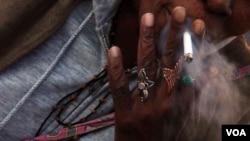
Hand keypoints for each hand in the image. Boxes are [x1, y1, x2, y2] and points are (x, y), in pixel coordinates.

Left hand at [108, 7, 204, 140]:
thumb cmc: (163, 136)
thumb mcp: (182, 116)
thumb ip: (192, 96)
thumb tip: (207, 73)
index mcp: (179, 103)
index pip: (188, 68)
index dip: (193, 45)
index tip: (197, 25)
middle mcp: (164, 102)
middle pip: (168, 62)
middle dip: (173, 35)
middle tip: (176, 11)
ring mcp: (143, 107)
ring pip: (146, 69)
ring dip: (148, 42)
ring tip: (148, 18)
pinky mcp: (124, 114)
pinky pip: (119, 89)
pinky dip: (116, 69)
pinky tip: (114, 49)